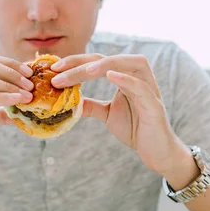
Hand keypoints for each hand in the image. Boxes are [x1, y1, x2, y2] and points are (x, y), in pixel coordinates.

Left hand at [50, 53, 188, 174]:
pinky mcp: (154, 104)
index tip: (53, 69)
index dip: (75, 63)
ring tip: (84, 70)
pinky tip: (111, 76)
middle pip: (109, 59)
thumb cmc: (135, 128)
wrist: (156, 151)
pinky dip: (127, 79)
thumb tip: (69, 100)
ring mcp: (148, 88)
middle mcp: (138, 77)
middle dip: (82, 62)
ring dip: (105, 64)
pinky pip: (142, 87)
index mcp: (125, 77)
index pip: (97, 62)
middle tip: (57, 70)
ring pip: (129, 65)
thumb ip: (90, 105)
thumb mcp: (107, 114)